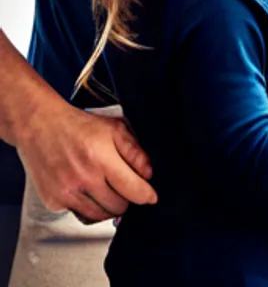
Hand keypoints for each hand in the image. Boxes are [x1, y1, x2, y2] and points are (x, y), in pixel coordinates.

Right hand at [16, 98, 156, 222]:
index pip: (132, 189)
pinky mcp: (53, 201)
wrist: (41, 126)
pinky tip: (87, 190)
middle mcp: (83, 178)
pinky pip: (79, 214)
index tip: (151, 197)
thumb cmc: (78, 126)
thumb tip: (148, 174)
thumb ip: (134, 152)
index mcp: (101, 158)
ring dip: (108, 206)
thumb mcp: (114, 129)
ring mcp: (66, 192)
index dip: (146, 195)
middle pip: (117, 206)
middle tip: (124, 187)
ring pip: (99, 215)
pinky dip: (88, 206)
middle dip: (126, 198)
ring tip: (107, 189)